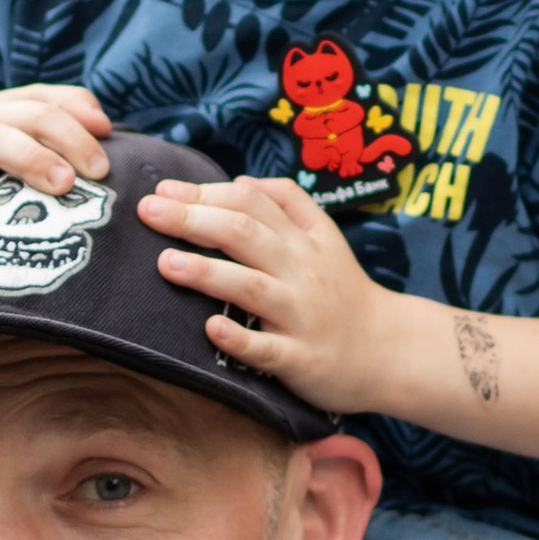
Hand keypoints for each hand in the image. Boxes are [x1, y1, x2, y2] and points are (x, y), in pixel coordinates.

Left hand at [138, 175, 402, 415]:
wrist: (390, 351)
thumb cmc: (343, 292)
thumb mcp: (326, 238)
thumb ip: (288, 203)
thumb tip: (239, 180)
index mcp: (304, 240)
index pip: (252, 203)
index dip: (206, 193)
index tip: (164, 190)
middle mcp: (302, 272)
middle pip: (245, 235)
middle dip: (193, 219)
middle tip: (148, 211)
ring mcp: (301, 316)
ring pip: (252, 287)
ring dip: (208, 273)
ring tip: (166, 262)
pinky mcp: (301, 359)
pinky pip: (267, 349)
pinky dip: (239, 339)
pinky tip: (211, 329)